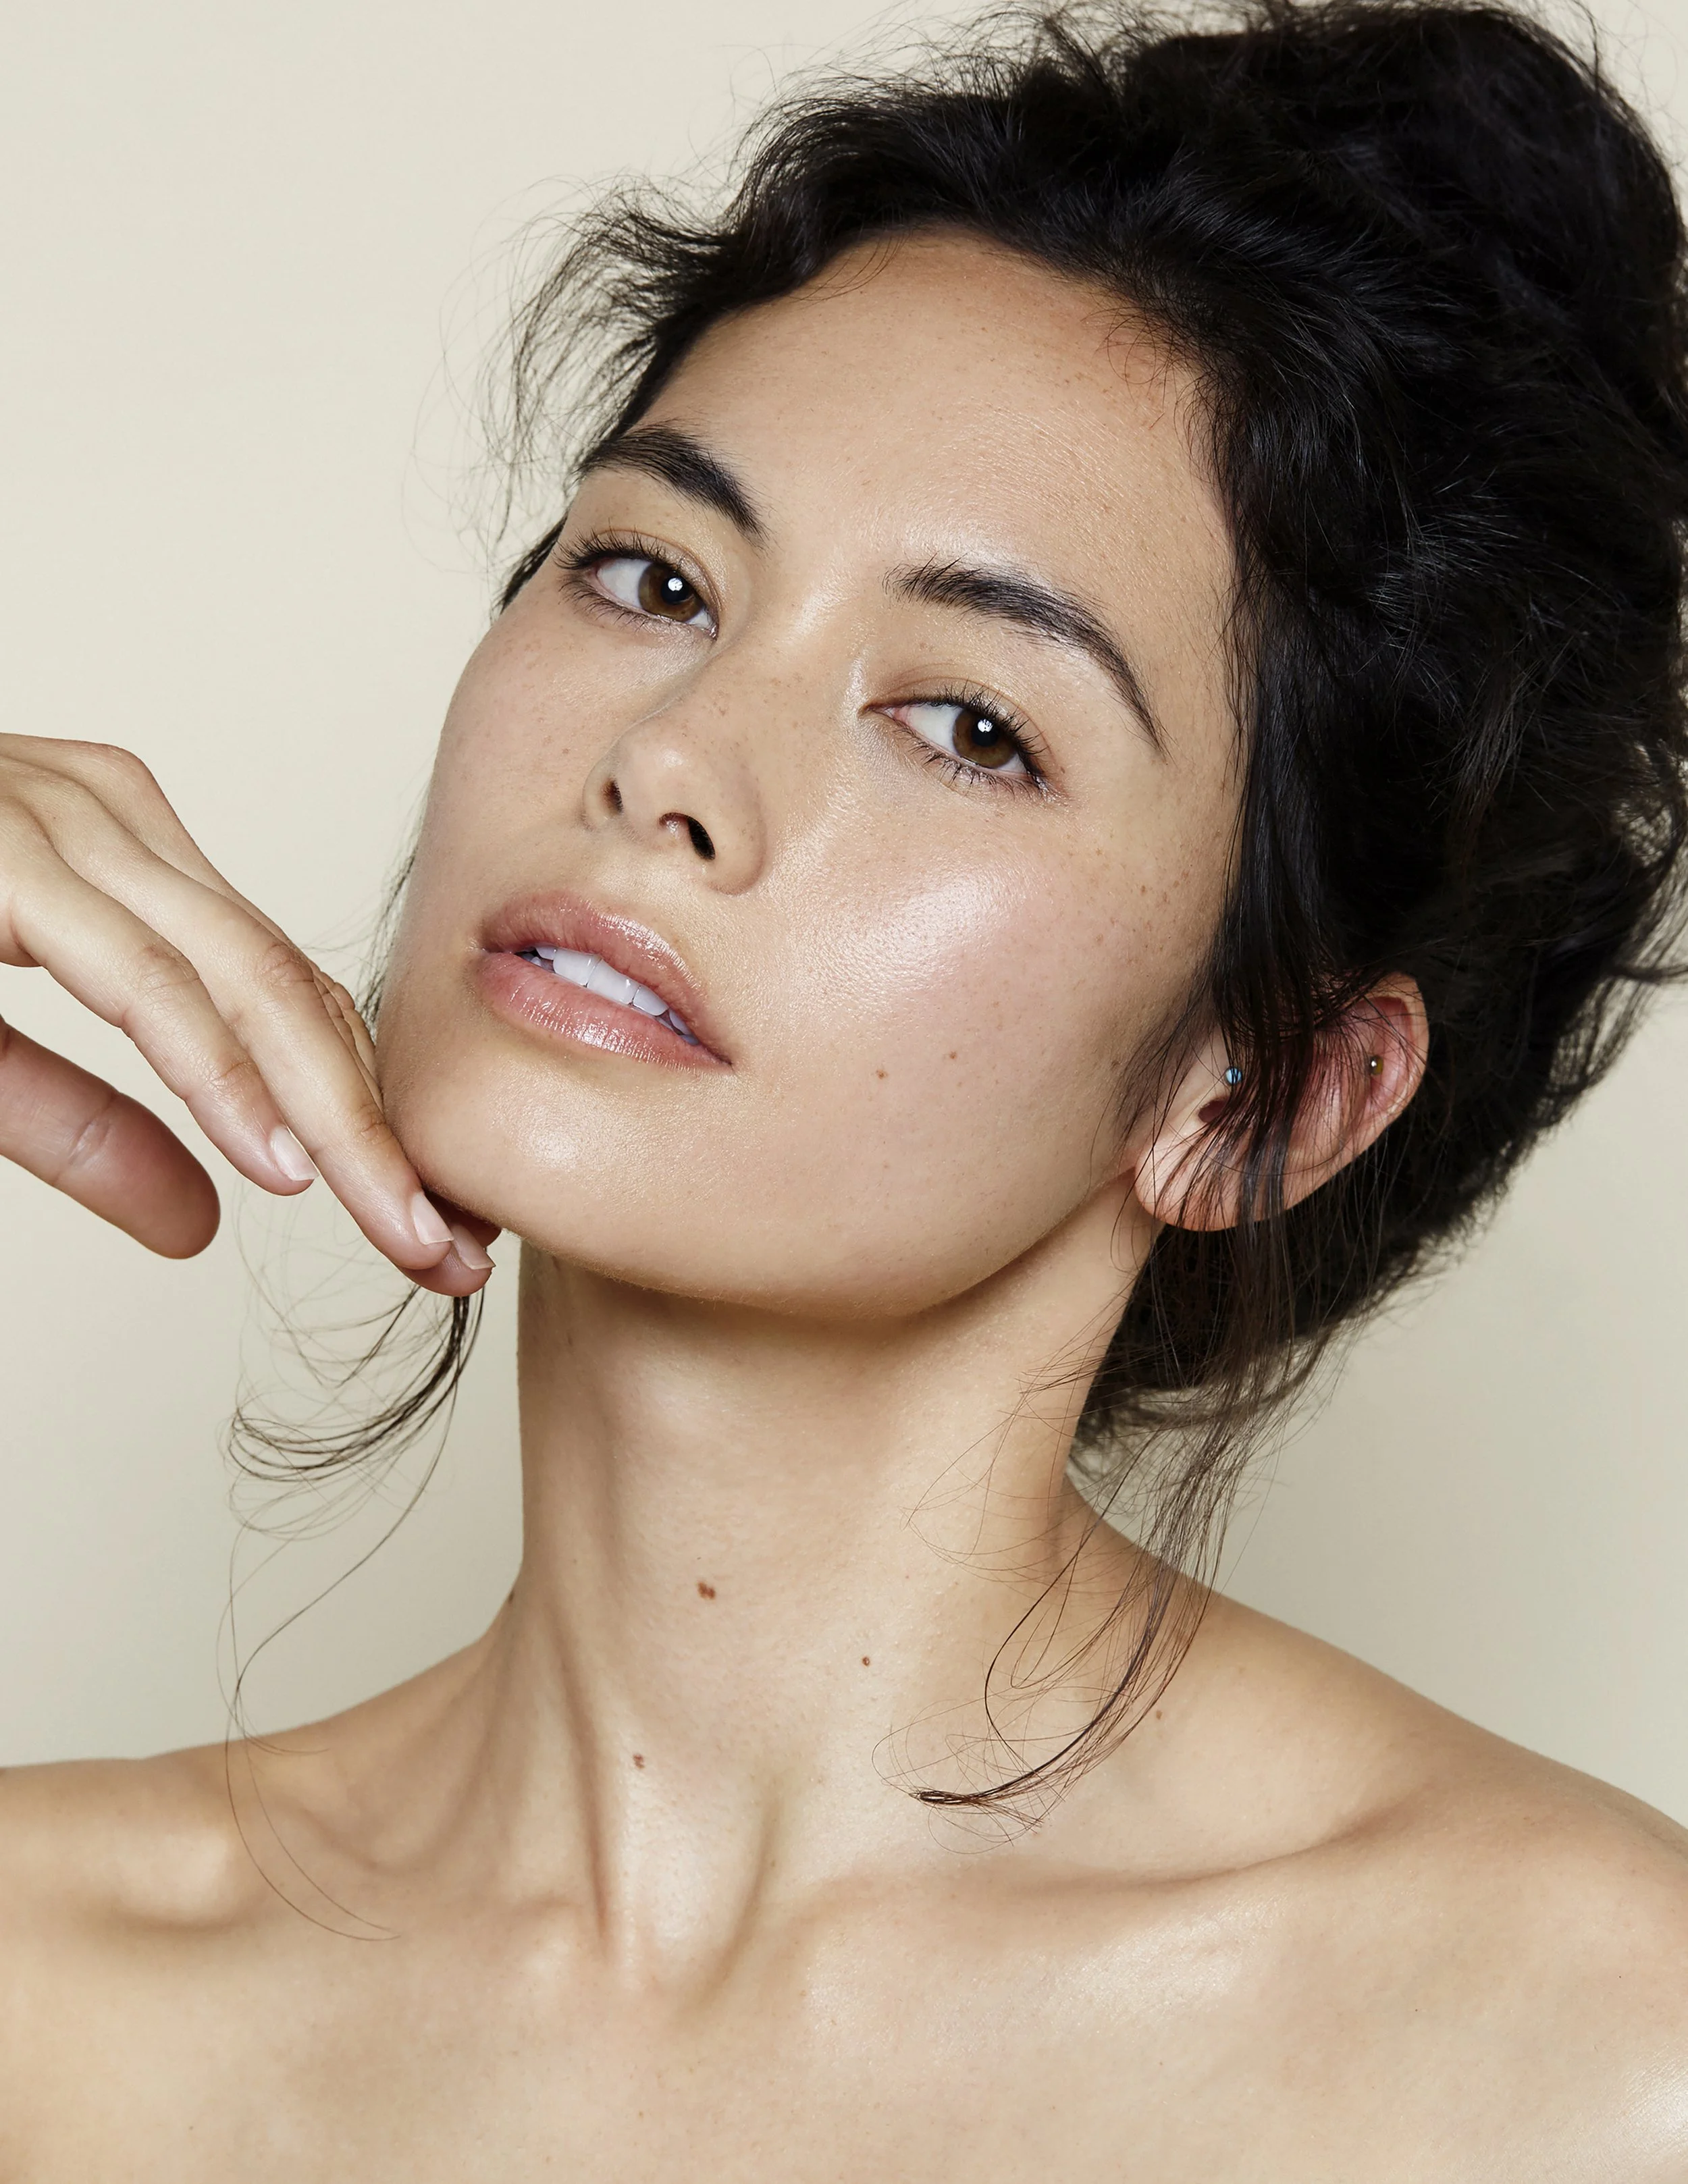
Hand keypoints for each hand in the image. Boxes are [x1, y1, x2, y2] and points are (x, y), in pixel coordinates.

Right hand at [0, 735, 492, 1294]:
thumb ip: (78, 1127)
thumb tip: (204, 1226)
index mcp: (110, 851)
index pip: (281, 991)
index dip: (365, 1113)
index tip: (428, 1228)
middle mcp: (101, 815)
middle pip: (290, 987)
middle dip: (384, 1130)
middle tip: (451, 1252)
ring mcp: (47, 816)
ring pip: (242, 977)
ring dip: (336, 1117)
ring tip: (404, 1228)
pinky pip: (133, 969)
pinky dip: (214, 1067)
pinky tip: (279, 1155)